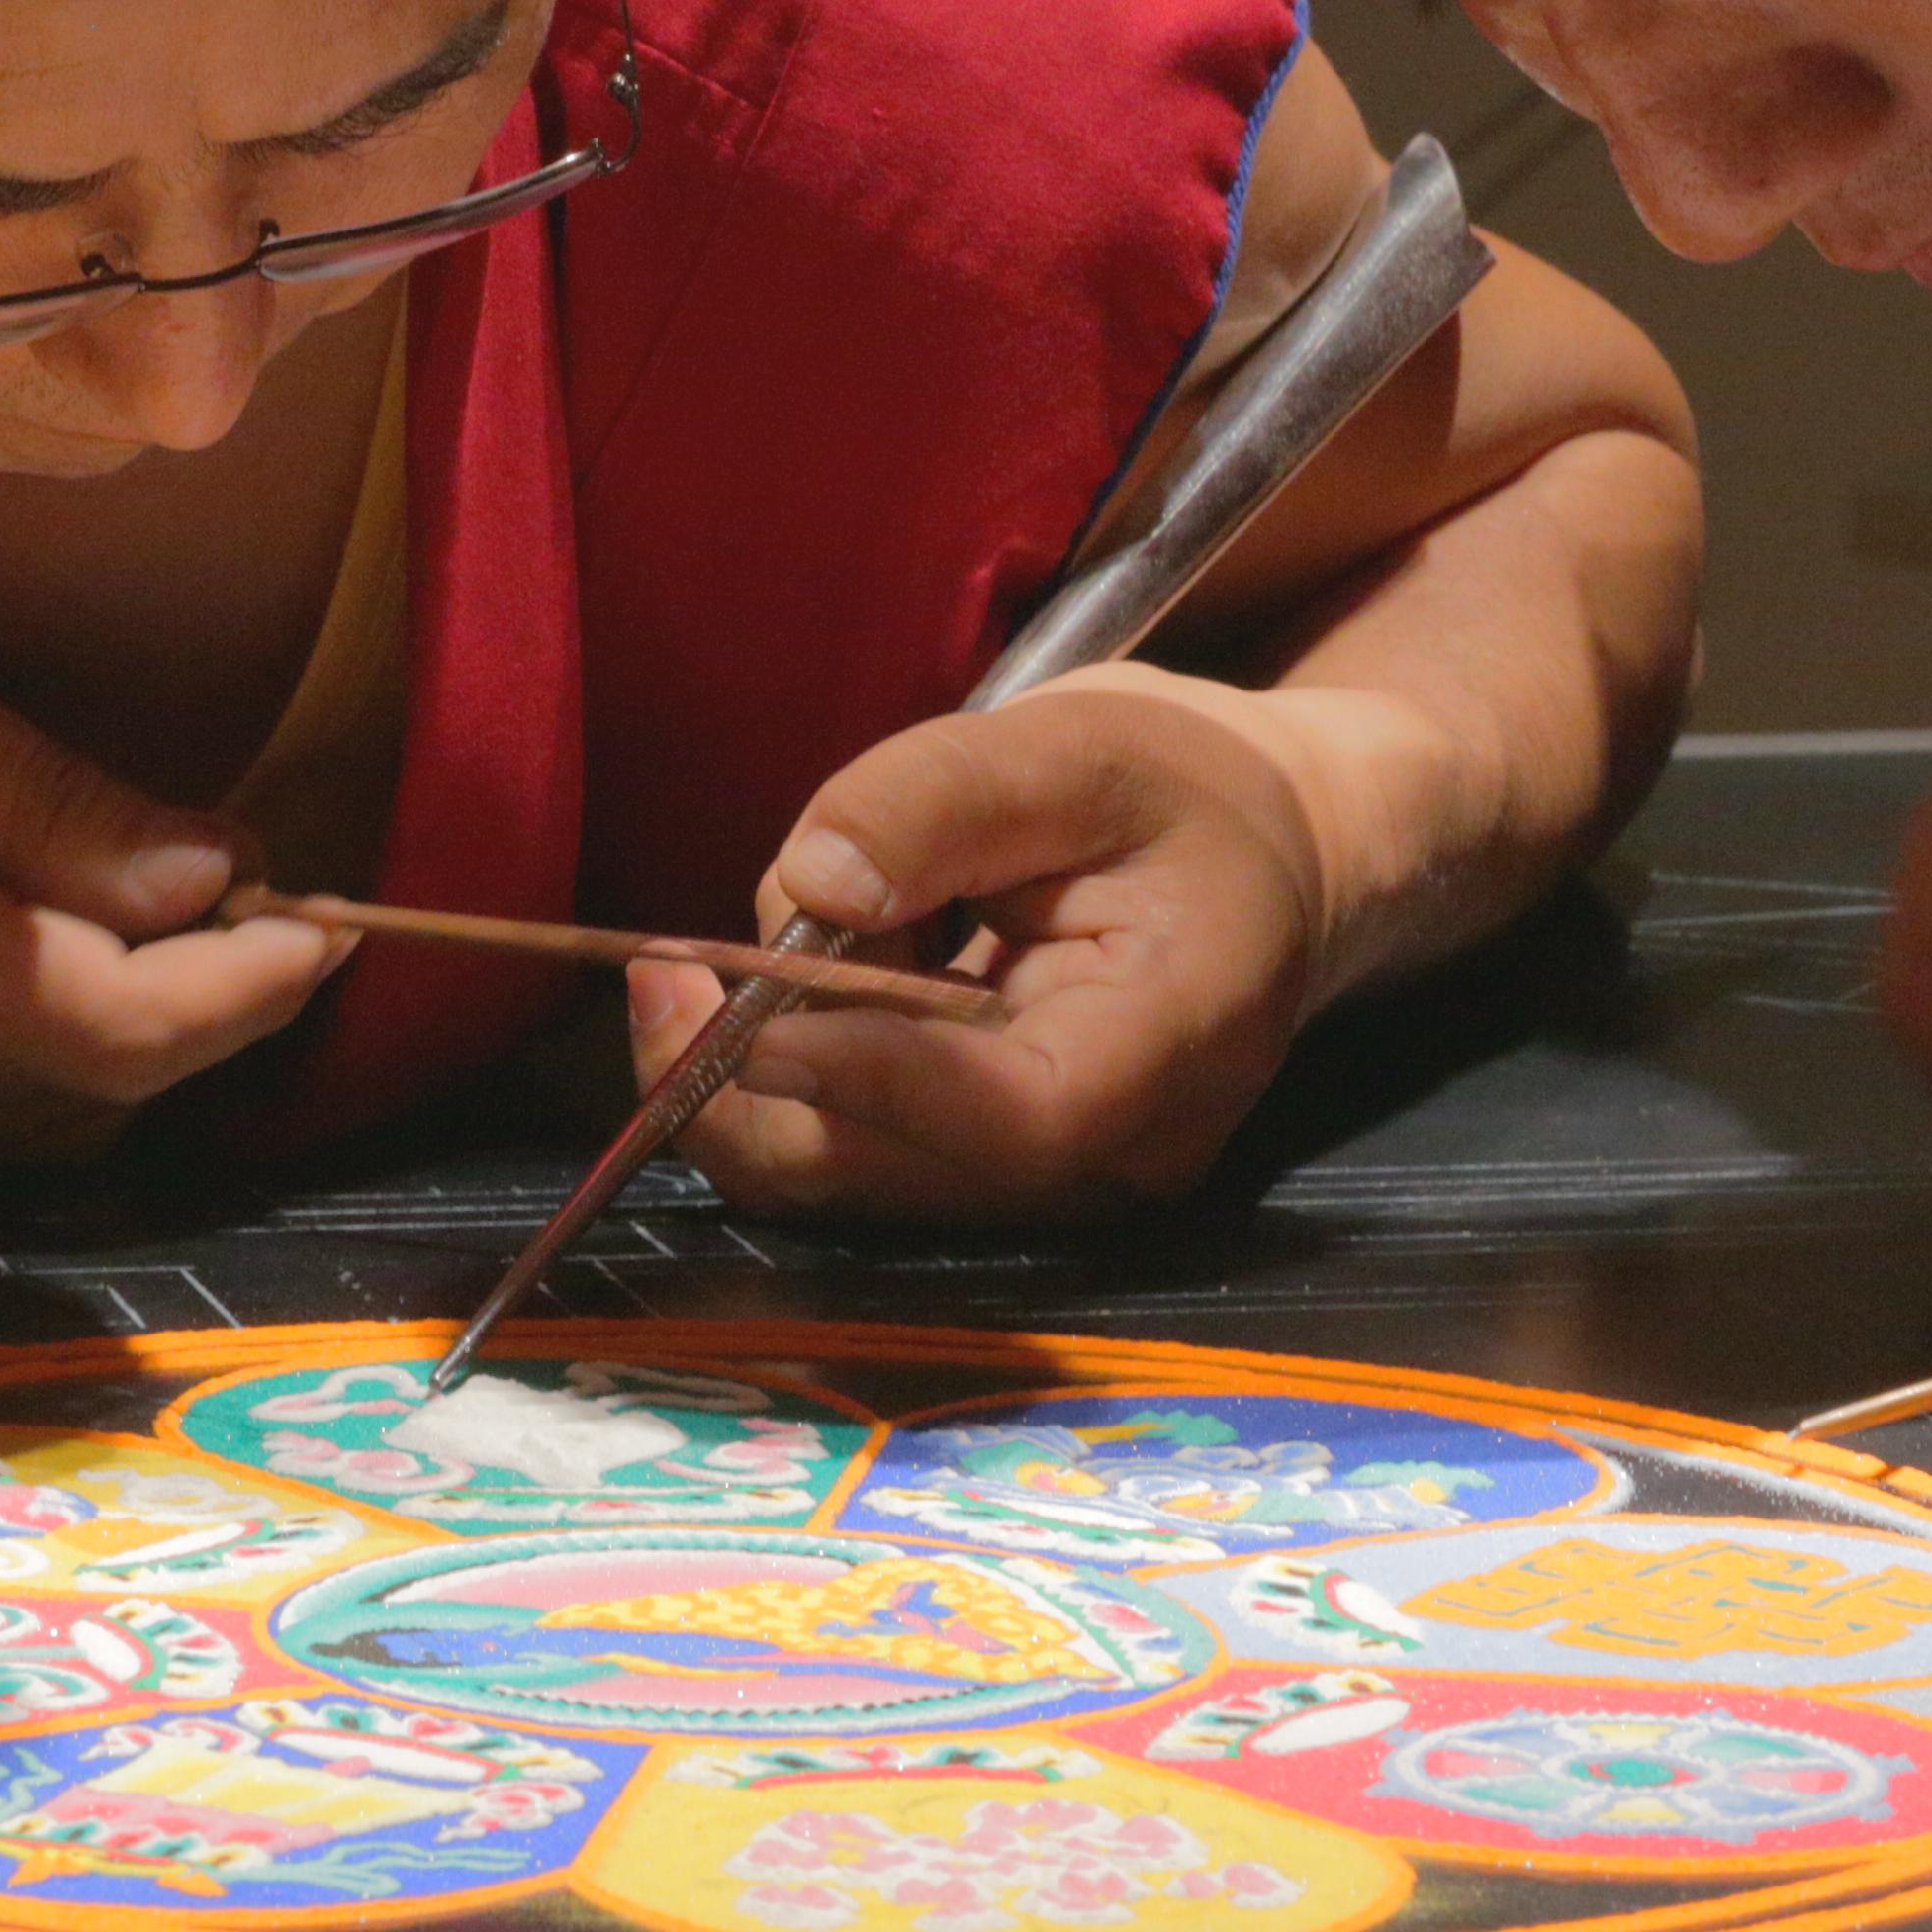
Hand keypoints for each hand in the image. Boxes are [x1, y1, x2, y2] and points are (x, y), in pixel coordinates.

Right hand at [0, 609, 347, 1175]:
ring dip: (144, 1035)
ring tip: (158, 909)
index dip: (261, 980)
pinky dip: (59, 1053)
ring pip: (68, 1121)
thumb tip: (213, 878)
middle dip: (218, 1004)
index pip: (139, 1029)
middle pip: (122, 1090)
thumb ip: (44, 806)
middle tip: (260, 883)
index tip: (335, 910)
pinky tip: (48, 957)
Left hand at [655, 667, 1328, 1216]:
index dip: (867, 1079)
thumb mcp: (1078, 743)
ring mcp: (1056, 1188)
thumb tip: (811, 888)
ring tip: (740, 953)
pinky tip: (784, 989)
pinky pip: (859, 1161)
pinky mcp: (992, 1180)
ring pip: (854, 1177)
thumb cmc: (1183, 793)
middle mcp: (1118, 1155)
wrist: (1265, 862)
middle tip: (667, 968)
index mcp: (1178, 1040)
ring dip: (759, 1076)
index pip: (1014, 1114)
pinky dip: (788, 1085)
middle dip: (759, 1075)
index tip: (739, 1016)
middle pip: (902, 1172)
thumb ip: (942, 799)